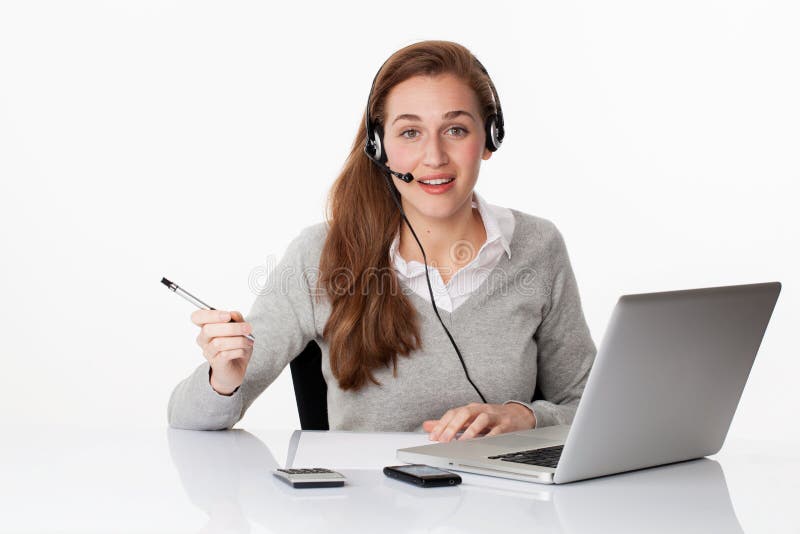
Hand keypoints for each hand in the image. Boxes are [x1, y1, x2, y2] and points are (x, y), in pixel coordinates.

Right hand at [192, 309, 253, 395]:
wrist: (237, 369)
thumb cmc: (236, 346)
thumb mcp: (241, 330)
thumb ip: (237, 320)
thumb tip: (233, 314)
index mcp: (207, 326)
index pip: (197, 317)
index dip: (210, 315)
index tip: (227, 316)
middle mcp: (203, 339)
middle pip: (208, 329)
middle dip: (232, 328)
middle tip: (248, 328)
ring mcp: (208, 352)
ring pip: (218, 343)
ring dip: (238, 340)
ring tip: (249, 341)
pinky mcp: (216, 364)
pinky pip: (225, 354)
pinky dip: (238, 350)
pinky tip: (244, 351)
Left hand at [422, 402, 536, 442]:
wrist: (519, 415)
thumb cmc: (491, 418)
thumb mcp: (469, 418)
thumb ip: (449, 422)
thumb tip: (427, 426)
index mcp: (471, 409)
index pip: (453, 413)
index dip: (442, 424)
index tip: (433, 437)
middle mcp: (481, 410)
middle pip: (465, 413)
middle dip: (453, 427)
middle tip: (444, 440)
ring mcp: (494, 416)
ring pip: (481, 419)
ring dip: (471, 431)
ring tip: (462, 442)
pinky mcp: (506, 425)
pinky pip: (497, 430)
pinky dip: (489, 437)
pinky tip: (482, 444)